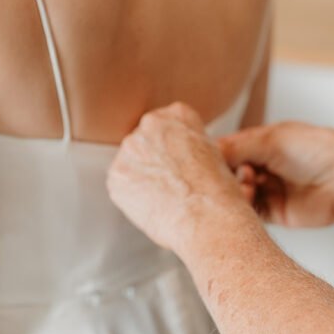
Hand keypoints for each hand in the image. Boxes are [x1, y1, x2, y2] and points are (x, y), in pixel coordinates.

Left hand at [107, 102, 251, 255]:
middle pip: (146, 141)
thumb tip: (173, 158)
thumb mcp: (213, 154)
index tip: (179, 162)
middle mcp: (151, 124)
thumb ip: (186, 145)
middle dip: (154, 160)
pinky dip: (132, 197)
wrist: (207, 218)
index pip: (169, 123)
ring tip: (165, 197)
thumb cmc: (217, 194)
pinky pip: (121, 185)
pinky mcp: (116, 175)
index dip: (174, 148)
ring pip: (132, 162)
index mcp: (178, 114)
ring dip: (142, 177)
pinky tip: (153, 205)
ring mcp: (130, 149)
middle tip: (172, 183)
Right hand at [218, 121, 333, 227]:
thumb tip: (207, 150)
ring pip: (237, 192)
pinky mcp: (274, 211)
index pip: (228, 148)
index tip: (205, 159)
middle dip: (229, 173)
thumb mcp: (271, 140)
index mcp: (263, 142)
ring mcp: (268, 188)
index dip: (216, 154)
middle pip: (229, 172)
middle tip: (239, 172)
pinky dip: (245, 206)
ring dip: (237, 189)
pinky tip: (247, 199)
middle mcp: (263, 165)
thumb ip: (237, 146)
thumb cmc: (315, 151)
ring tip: (248, 186)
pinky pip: (250, 211)